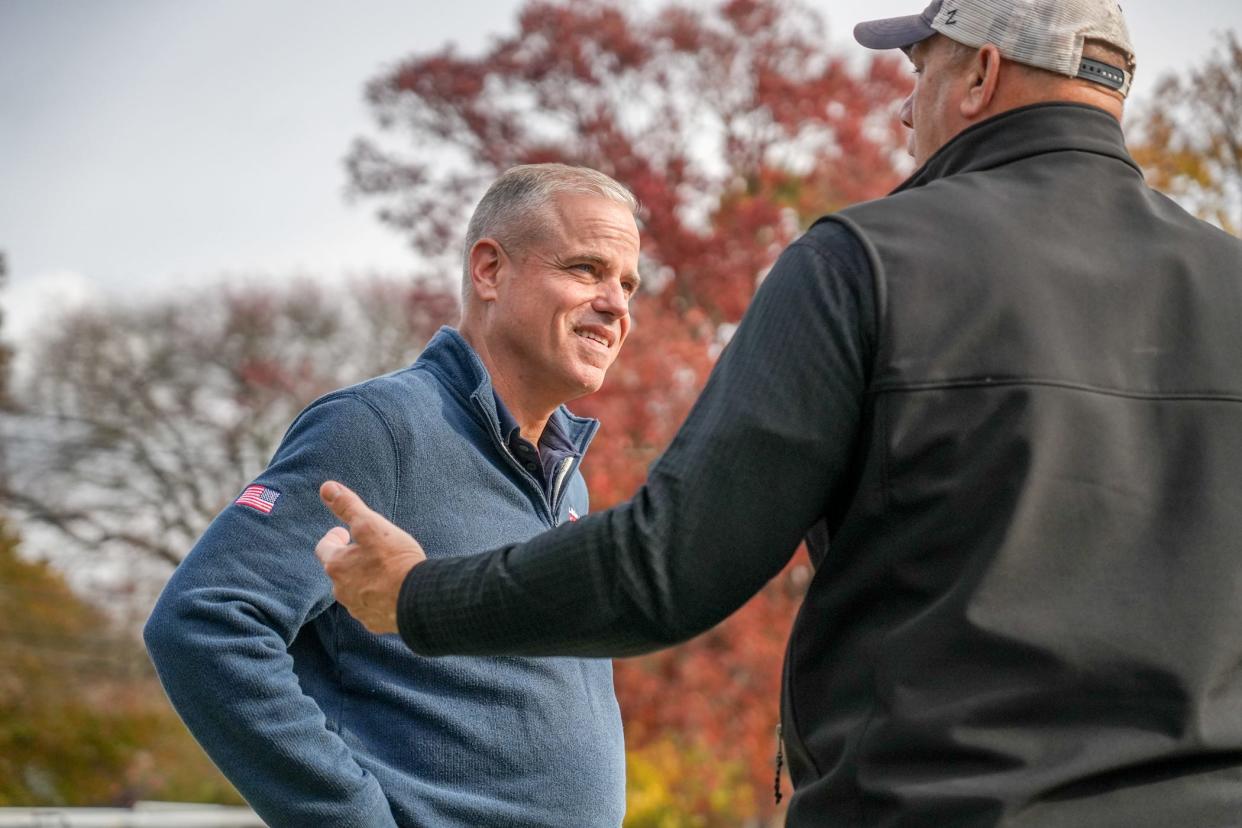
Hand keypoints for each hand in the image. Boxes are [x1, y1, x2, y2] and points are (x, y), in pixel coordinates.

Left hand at [315, 481, 425, 634]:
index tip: (344, 532)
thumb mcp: (371, 525)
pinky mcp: (374, 622)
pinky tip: (393, 591)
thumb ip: (348, 506)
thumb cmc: (395, 560)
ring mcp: (357, 609)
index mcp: (336, 565)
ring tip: (383, 570)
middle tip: (367, 550)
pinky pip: (370, 608)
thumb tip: (326, 487)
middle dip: (350, 559)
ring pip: (354, 590)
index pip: (324, 548)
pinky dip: (377, 598)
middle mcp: (341, 590)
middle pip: (339, 571)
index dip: (334, 537)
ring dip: (363, 579)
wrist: (419, 599)